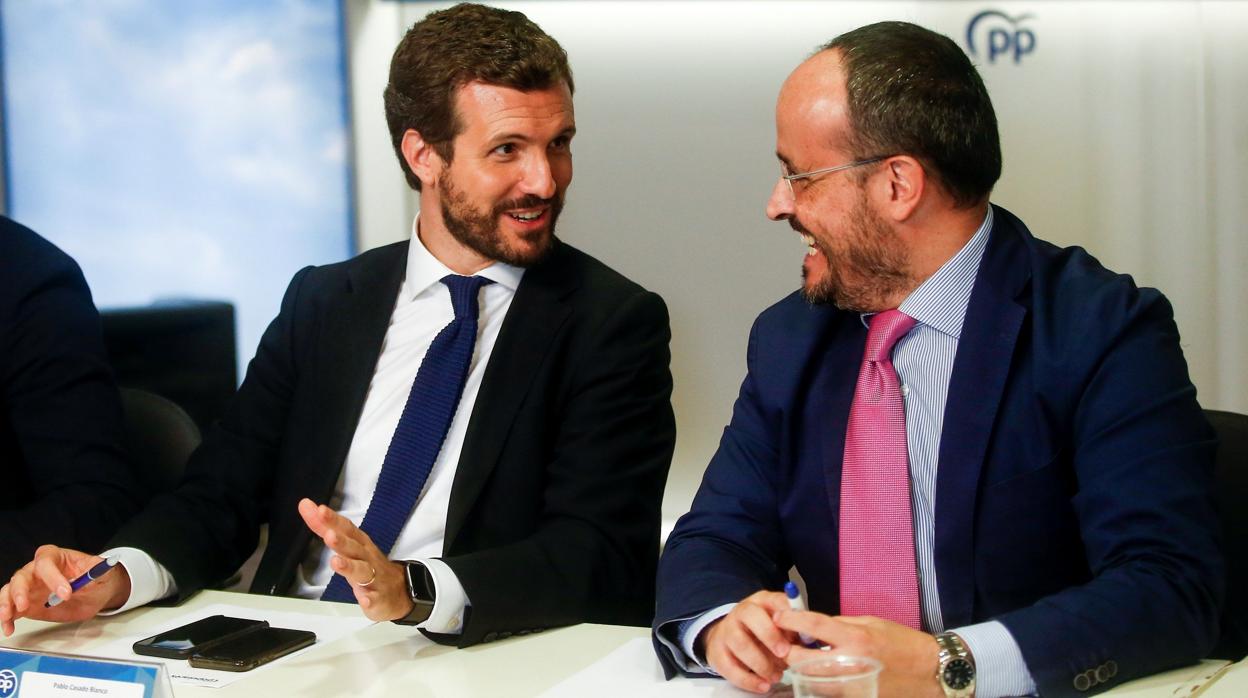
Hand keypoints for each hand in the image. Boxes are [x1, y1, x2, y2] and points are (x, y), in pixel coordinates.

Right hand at [0, 545, 131, 635]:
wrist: (96, 593)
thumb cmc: (96, 577)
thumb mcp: (101, 571)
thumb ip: (97, 569)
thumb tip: (102, 566)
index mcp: (56, 557)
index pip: (46, 562)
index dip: (53, 577)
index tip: (66, 593)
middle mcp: (38, 571)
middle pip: (21, 576)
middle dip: (20, 590)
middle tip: (25, 605)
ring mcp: (31, 588)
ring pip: (10, 591)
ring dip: (7, 603)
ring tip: (9, 616)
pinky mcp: (28, 605)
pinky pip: (12, 609)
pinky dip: (8, 618)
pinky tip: (9, 627)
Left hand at [297, 498, 411, 620]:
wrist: (399, 590)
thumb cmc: (369, 564)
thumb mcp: (348, 544)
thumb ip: (325, 526)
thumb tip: (306, 505)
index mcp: (358, 544)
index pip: (345, 529)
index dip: (333, 520)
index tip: (319, 510)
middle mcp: (366, 558)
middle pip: (353, 548)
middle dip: (341, 541)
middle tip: (329, 535)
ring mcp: (373, 577)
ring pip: (361, 571)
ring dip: (349, 566)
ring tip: (337, 563)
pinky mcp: (378, 597)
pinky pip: (373, 598)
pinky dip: (369, 598)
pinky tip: (364, 599)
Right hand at [701, 591, 795, 692]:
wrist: (728, 637)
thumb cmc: (761, 631)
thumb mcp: (778, 624)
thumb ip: (792, 629)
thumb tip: (808, 640)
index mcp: (761, 601)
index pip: (773, 600)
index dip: (786, 613)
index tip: (798, 630)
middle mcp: (741, 612)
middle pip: (750, 616)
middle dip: (769, 635)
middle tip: (784, 653)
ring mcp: (726, 631)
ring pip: (740, 644)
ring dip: (761, 663)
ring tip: (776, 676)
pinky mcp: (716, 653)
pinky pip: (730, 667)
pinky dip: (748, 680)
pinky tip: (763, 685)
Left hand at [773, 611, 942, 697]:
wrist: (930, 671)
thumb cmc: (902, 642)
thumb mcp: (872, 622)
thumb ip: (841, 624)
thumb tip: (815, 626)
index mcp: (856, 639)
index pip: (815, 627)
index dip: (792, 620)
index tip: (779, 616)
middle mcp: (851, 664)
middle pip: (803, 661)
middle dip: (788, 652)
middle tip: (785, 643)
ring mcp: (852, 686)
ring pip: (811, 681)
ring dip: (800, 669)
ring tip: (800, 658)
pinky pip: (827, 691)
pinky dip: (819, 681)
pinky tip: (820, 672)